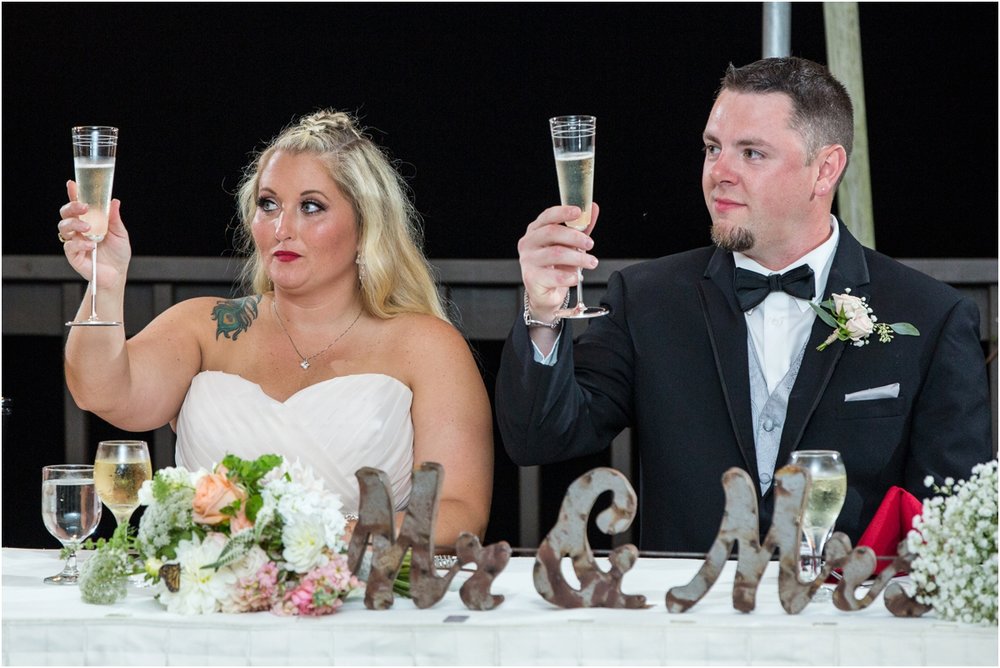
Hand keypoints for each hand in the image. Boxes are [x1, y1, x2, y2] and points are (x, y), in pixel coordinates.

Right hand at [58, 180, 130, 288]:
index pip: (78, 205)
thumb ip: (114, 219)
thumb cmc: (118, 253)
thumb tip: (114, 201)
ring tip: (89, 229)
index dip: (73, 194)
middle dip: (72, 207)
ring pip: (64, 227)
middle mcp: (79, 229)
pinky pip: (70, 245)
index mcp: (89, 221)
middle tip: (84, 207)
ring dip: (75, 224)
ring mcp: (74, 241)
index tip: (72, 184)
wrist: (117, 274)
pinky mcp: (73, 255)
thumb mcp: (120, 234)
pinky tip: (91, 246)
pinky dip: (80, 244)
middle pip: (66, 213)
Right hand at [517, 203, 600, 321]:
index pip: (547, 216)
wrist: (545, 294)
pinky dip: (570, 276)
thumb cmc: (556, 267)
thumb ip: (581, 228)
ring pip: (556, 254)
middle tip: (590, 244)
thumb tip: (593, 208)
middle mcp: (528, 243)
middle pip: (552, 232)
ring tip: (591, 262)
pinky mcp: (531, 278)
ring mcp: (528, 261)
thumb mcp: (570, 245)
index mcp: (535, 231)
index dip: (563, 212)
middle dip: (575, 237)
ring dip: (578, 258)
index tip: (579, 212)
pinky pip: (555, 276)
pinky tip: (576, 277)